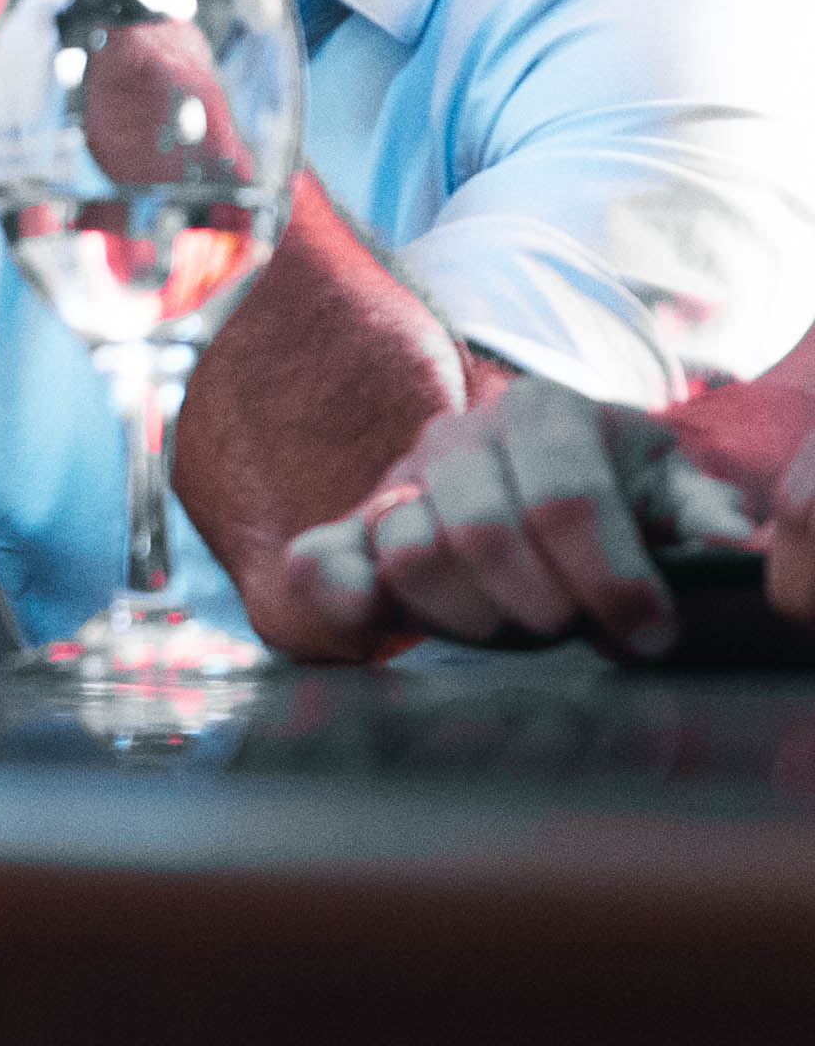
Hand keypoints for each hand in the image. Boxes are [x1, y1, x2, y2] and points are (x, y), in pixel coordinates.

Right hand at [261, 374, 764, 661]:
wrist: (526, 469)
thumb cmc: (612, 492)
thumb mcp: (668, 487)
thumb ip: (701, 512)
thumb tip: (726, 546)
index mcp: (543, 411)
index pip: (566, 498)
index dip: (613, 578)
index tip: (651, 633)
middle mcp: (457, 435)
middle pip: (483, 531)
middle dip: (541, 603)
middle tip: (572, 629)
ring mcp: (397, 481)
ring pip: (409, 554)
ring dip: (470, 614)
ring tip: (513, 626)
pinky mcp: (349, 529)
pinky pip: (318, 561)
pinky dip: (342, 598)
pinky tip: (380, 629)